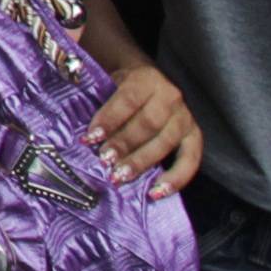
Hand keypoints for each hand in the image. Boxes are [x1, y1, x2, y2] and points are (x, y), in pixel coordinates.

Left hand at [86, 58, 202, 195]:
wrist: (148, 80)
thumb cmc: (119, 86)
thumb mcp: (106, 81)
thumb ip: (93, 96)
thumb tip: (76, 127)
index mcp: (146, 78)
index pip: (127, 100)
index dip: (109, 119)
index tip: (90, 138)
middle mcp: (170, 96)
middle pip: (147, 123)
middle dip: (124, 144)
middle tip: (105, 161)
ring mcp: (185, 116)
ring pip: (165, 142)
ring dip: (141, 162)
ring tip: (121, 176)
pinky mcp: (194, 135)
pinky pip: (191, 160)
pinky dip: (176, 178)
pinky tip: (157, 192)